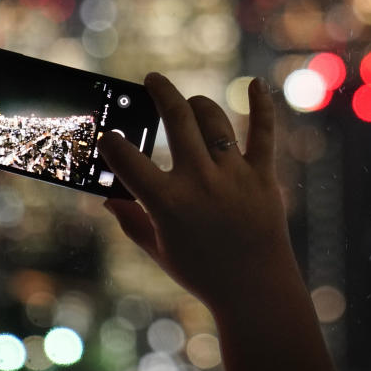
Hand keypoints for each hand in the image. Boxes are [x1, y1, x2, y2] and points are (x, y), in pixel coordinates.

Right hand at [98, 73, 294, 309]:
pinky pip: (263, 134)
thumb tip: (107, 198)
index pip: (128, 160)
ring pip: (213, 120)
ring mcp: (234, 175)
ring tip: (188, 103)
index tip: (108, 134)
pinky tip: (257, 84)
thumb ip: (131, 221)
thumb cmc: (203, 272)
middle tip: (152, 80)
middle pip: (176, 119)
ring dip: (197, 103)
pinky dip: (262, 107)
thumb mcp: (159, 250)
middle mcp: (200, 181)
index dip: (112, 143)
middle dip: (160, 92)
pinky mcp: (263, 176)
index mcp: (168, 202)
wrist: (255, 289)